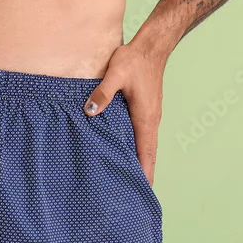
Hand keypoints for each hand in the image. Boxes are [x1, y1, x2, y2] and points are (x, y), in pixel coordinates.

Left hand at [83, 42, 166, 184]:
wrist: (151, 47)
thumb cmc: (134, 60)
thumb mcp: (116, 74)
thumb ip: (103, 93)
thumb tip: (90, 111)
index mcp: (145, 118)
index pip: (146, 153)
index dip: (144, 173)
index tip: (142, 192)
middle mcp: (150, 121)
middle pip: (148, 155)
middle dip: (143, 174)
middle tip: (134, 194)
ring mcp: (150, 116)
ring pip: (146, 146)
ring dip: (141, 162)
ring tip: (130, 180)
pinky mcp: (146, 111)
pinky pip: (143, 136)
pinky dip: (138, 149)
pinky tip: (127, 153)